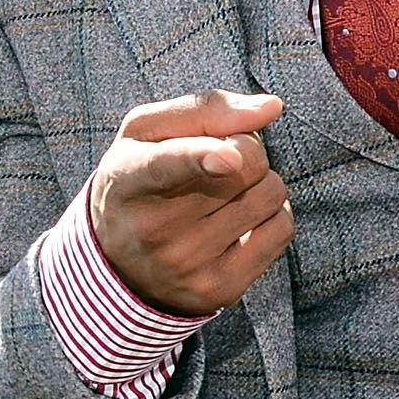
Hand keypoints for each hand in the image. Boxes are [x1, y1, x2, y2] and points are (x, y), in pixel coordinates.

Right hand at [87, 90, 292, 316]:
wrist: (117, 264)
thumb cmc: (140, 179)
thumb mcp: (147, 133)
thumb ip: (205, 109)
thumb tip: (271, 108)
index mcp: (128, 180)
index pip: (166, 166)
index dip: (201, 158)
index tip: (228, 158)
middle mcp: (154, 229)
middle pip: (245, 164)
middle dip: (245, 151)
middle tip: (222, 162)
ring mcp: (188, 265)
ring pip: (270, 195)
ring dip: (260, 183)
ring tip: (227, 195)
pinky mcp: (219, 290)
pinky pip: (282, 230)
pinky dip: (272, 215)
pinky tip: (242, 221)